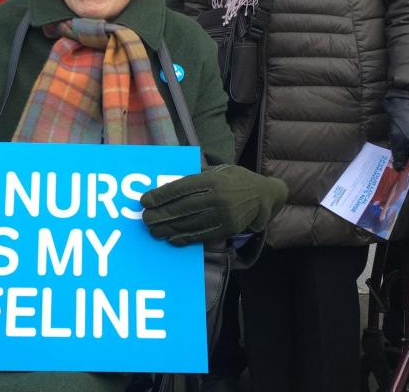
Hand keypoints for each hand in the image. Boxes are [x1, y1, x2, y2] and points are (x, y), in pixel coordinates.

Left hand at [140, 164, 287, 245]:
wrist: (264, 196)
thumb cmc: (235, 180)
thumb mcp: (218, 170)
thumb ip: (196, 175)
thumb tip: (168, 182)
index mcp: (212, 179)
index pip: (181, 187)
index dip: (161, 195)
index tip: (145, 201)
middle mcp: (217, 197)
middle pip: (183, 207)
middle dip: (160, 214)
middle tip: (145, 219)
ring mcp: (223, 215)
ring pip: (190, 223)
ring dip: (168, 228)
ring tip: (153, 231)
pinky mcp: (227, 229)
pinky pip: (202, 235)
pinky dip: (184, 238)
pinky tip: (171, 238)